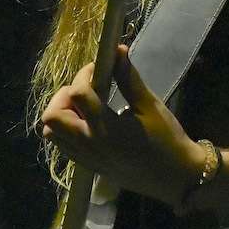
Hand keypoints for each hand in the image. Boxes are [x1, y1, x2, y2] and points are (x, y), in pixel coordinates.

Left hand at [40, 45, 199, 204]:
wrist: (176, 177)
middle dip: (64, 96)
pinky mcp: (88, 166)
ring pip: (52, 133)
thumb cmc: (167, 140)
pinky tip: (88, 123)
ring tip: (85, 107)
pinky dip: (66, 130)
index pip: (77, 93)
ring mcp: (86, 158)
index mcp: (106, 129)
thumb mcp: (150, 106)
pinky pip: (63, 146)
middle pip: (52, 116)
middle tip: (87, 89)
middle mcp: (89, 144)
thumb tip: (117, 51)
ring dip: (62, 114)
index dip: (85, 74)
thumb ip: (129, 79)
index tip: (99, 67)